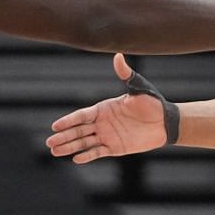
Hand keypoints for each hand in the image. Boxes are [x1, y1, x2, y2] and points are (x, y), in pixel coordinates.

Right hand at [47, 55, 169, 164]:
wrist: (165, 121)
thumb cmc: (152, 103)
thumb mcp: (139, 88)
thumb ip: (126, 74)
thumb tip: (118, 55)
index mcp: (104, 108)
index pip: (81, 115)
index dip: (68, 121)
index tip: (55, 126)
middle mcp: (102, 123)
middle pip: (79, 130)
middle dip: (64, 136)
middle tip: (49, 143)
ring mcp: (107, 136)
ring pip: (84, 142)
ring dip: (70, 147)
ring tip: (55, 151)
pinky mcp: (115, 148)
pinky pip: (98, 152)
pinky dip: (87, 155)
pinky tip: (75, 159)